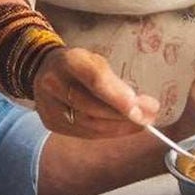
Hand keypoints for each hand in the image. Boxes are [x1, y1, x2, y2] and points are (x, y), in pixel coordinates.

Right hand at [31, 46, 159, 138]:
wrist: (45, 69)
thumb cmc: (79, 65)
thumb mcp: (96, 61)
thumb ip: (115, 82)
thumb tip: (142, 106)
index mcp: (69, 61)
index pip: (95, 79)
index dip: (118, 96)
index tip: (141, 106)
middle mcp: (54, 83)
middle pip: (92, 107)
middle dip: (124, 115)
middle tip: (149, 116)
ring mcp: (49, 105)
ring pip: (88, 124)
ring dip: (119, 128)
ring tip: (140, 124)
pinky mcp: (50, 122)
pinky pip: (83, 133)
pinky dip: (106, 133)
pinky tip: (121, 129)